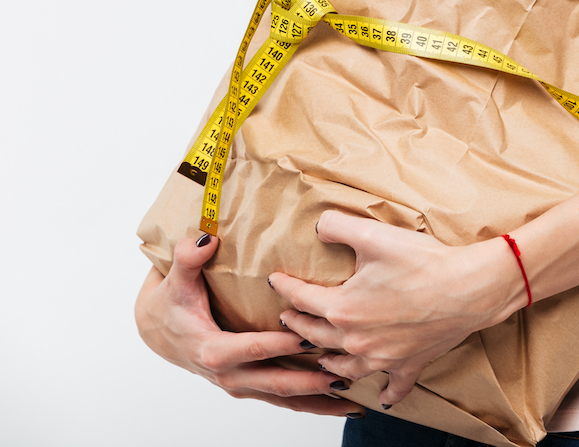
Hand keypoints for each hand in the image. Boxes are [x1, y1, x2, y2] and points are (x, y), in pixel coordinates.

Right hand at [135, 232, 363, 416]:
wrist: (158, 332)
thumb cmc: (171, 304)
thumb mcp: (175, 281)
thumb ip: (187, 259)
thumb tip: (203, 241)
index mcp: (213, 350)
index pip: (254, 348)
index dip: (281, 346)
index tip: (312, 339)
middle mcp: (229, 376)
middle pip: (276, 383)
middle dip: (312, 382)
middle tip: (345, 373)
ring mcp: (241, 385)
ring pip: (284, 400)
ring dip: (318, 402)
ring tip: (353, 404)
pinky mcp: (250, 387)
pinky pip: (284, 400)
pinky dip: (311, 404)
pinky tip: (340, 404)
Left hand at [269, 211, 525, 406]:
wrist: (470, 288)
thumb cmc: (425, 263)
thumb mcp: (374, 235)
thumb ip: (338, 226)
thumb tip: (318, 227)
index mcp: (342, 308)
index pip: (301, 298)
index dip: (285, 286)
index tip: (275, 280)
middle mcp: (356, 340)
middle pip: (315, 334)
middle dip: (297, 324)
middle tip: (288, 317)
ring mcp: (382, 357)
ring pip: (343, 366)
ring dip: (327, 361)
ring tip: (320, 355)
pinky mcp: (408, 364)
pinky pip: (393, 387)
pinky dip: (385, 393)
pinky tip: (381, 398)